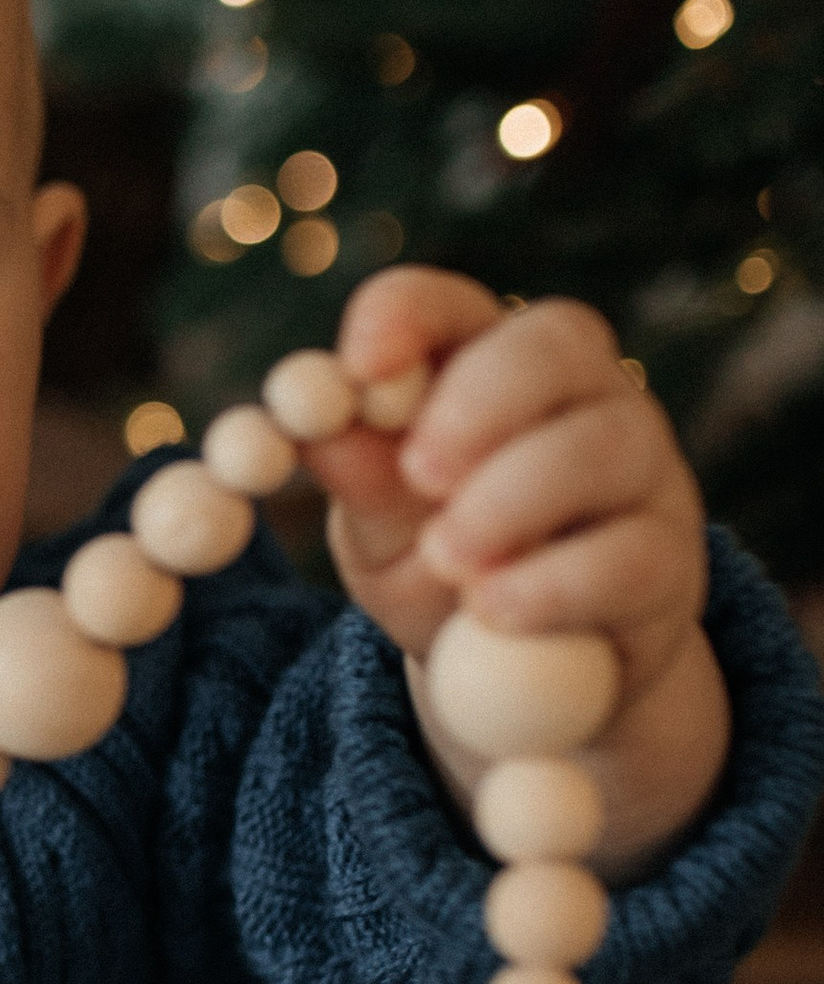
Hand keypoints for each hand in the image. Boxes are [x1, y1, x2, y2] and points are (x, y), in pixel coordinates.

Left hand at [304, 267, 726, 866]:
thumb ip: (359, 479)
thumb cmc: (441, 569)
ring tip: (448, 558)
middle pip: (556, 343)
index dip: (406, 318)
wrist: (517, 678)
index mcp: (488, 362)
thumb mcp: (381, 528)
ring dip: (514, 498)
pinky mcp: (669, 562)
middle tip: (420, 471)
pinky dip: (554, 584)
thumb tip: (313, 429)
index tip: (360, 367)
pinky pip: (631, 555)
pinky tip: (494, 610)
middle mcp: (581, 392)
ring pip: (604, 444)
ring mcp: (640, 468)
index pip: (451, 305)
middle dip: (481, 400)